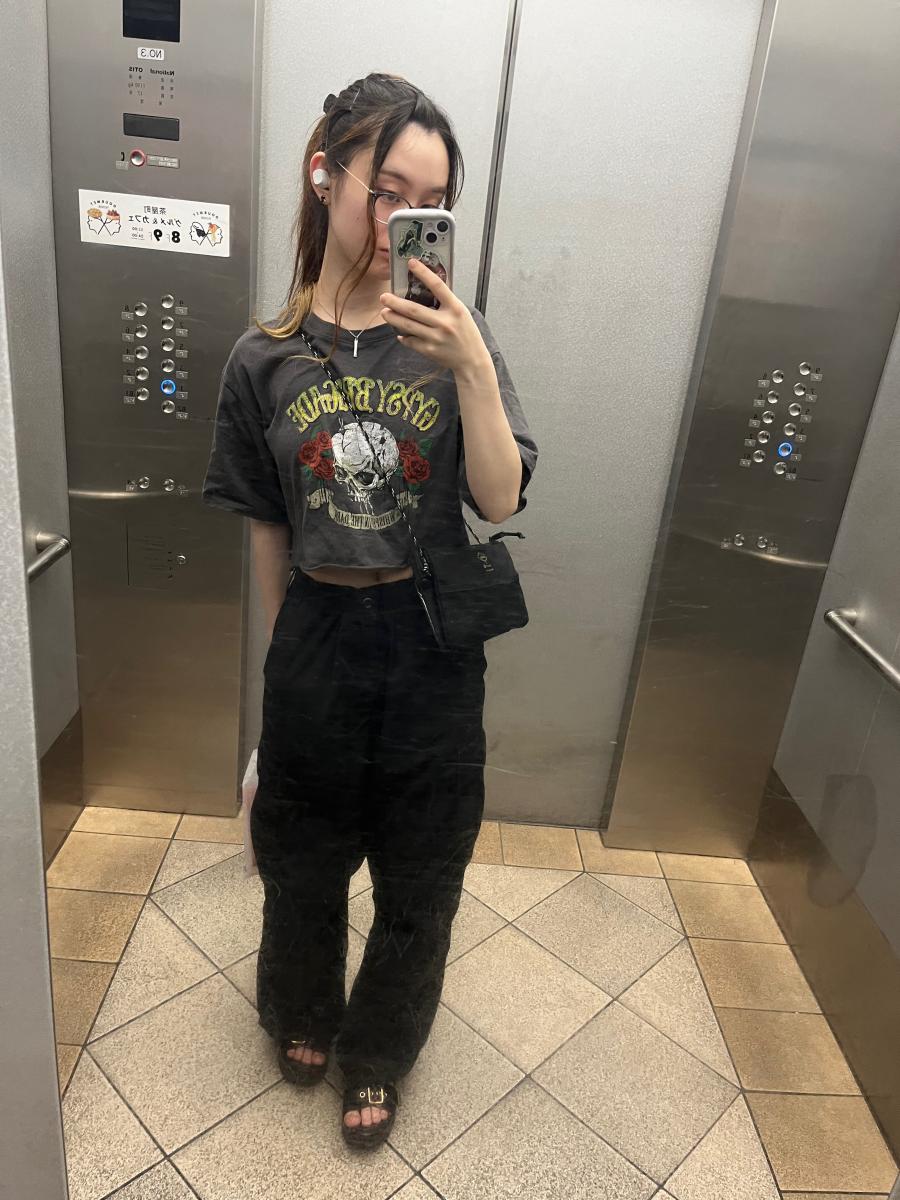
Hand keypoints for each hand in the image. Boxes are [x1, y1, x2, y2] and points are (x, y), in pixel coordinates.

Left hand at [379, 259, 490, 375]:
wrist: (472, 360)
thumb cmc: (467, 334)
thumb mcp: (461, 313)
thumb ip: (445, 303)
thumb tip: (423, 289)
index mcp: (455, 309)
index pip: (438, 286)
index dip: (423, 273)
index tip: (411, 263)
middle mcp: (445, 322)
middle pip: (414, 310)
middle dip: (395, 303)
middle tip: (384, 297)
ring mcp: (436, 338)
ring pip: (408, 326)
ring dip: (393, 318)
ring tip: (385, 313)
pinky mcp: (429, 350)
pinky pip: (411, 341)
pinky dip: (404, 336)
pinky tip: (399, 332)